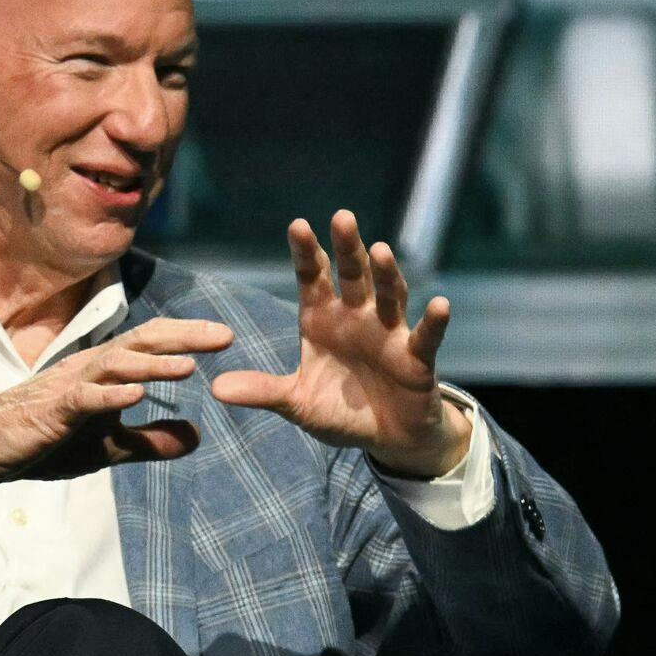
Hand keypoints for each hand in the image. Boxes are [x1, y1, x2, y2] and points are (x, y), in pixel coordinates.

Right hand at [0, 317, 232, 533]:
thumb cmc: (43, 440)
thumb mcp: (108, 446)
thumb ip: (151, 441)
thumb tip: (199, 436)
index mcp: (103, 372)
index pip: (150, 346)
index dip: (187, 338)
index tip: (227, 337)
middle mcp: (88, 368)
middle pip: (140, 343)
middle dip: (182, 338)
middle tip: (224, 335)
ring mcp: (68, 387)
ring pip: (115, 366)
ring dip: (152, 365)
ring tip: (189, 366)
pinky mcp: (49, 412)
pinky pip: (82, 400)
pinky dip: (108, 398)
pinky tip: (134, 398)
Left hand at [210, 211, 471, 477]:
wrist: (385, 438)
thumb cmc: (340, 411)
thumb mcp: (297, 404)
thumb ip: (262, 392)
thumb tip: (215, 389)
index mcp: (322, 319)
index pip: (312, 277)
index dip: (306, 252)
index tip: (297, 225)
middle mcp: (357, 317)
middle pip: (352, 275)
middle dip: (347, 247)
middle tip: (342, 217)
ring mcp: (389, 333)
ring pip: (388, 296)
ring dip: (385, 274)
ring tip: (380, 251)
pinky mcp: (417, 358)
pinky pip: (426, 337)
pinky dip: (434, 322)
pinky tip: (440, 304)